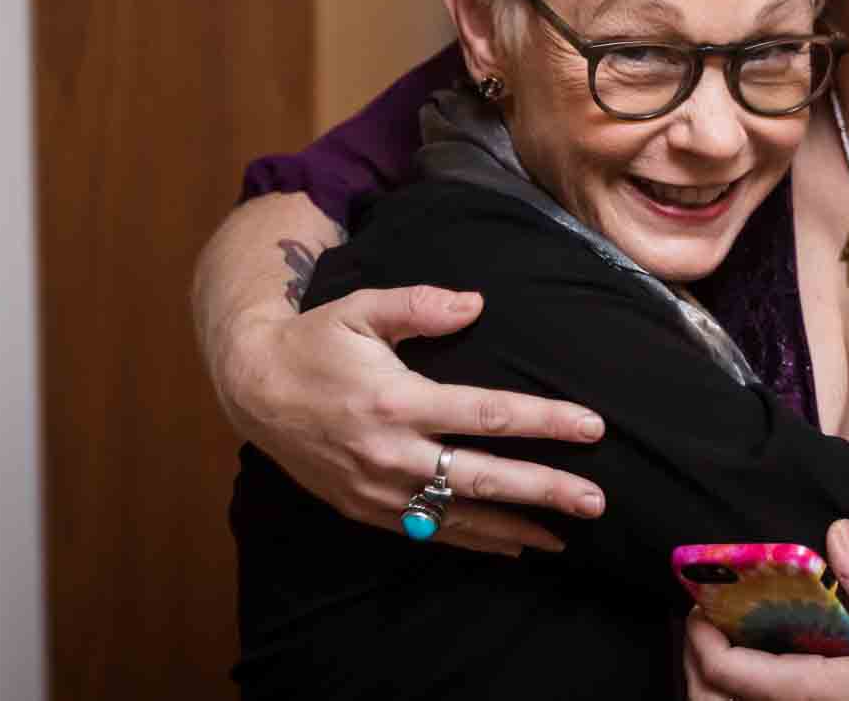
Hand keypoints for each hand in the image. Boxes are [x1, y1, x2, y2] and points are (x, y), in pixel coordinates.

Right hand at [219, 284, 607, 553]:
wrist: (252, 389)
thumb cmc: (315, 342)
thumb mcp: (361, 309)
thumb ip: (420, 305)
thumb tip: (475, 303)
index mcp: (397, 401)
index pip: (487, 414)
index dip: (544, 421)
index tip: (591, 427)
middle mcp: (390, 453)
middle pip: (483, 477)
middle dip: (544, 490)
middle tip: (596, 500)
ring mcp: (377, 488)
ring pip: (458, 515)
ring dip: (516, 527)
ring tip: (566, 537)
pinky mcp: (364, 508)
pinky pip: (428, 532)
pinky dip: (473, 541)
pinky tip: (512, 546)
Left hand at [684, 520, 848, 700]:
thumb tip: (837, 530)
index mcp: (812, 689)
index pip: (730, 671)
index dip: (701, 637)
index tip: (699, 603)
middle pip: (713, 696)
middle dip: (696, 657)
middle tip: (704, 616)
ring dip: (714, 676)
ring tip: (724, 637)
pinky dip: (740, 689)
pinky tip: (757, 661)